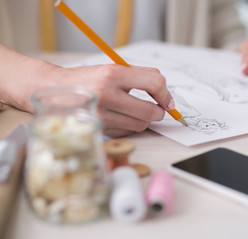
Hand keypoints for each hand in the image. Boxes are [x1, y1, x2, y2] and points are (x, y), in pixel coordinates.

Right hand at [24, 64, 174, 136]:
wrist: (53, 89)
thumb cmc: (87, 79)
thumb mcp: (112, 69)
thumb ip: (140, 79)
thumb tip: (166, 98)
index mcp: (112, 74)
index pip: (154, 82)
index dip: (165, 93)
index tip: (167, 100)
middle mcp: (106, 94)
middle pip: (150, 111)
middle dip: (157, 111)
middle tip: (155, 108)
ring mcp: (100, 115)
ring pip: (141, 125)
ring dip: (142, 119)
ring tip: (130, 110)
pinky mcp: (97, 129)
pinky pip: (127, 132)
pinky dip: (129, 126)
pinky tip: (119, 118)